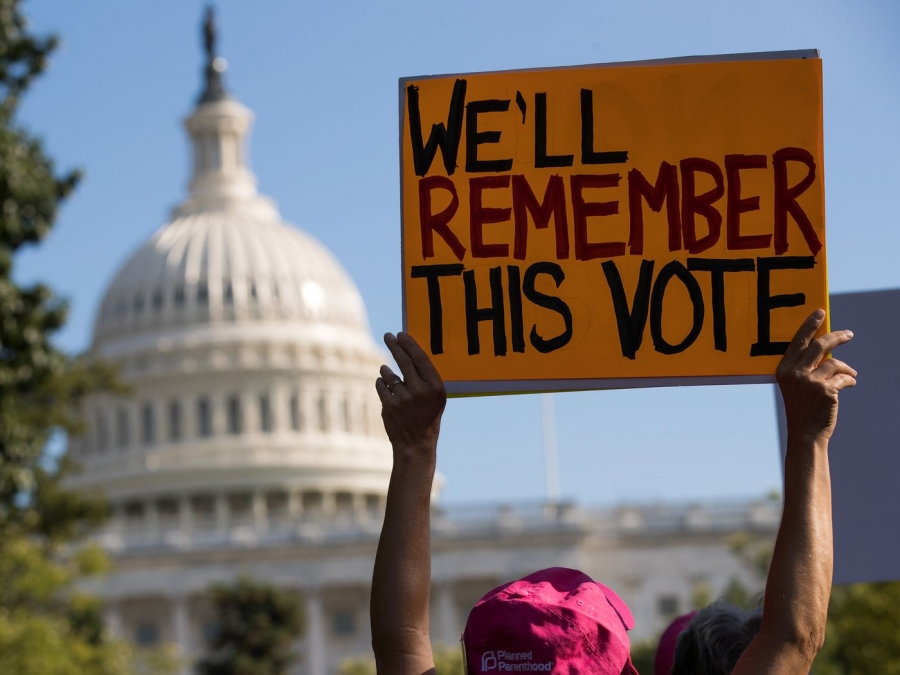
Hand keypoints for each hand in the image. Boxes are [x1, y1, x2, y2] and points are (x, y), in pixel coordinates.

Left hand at [376, 332, 446, 458]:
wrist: (416, 443)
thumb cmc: (427, 416)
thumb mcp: (436, 397)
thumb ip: (426, 377)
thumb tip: (410, 351)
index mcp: (435, 387)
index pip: (421, 359)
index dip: (410, 345)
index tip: (401, 335)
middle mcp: (420, 391)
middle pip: (404, 361)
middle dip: (394, 345)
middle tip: (388, 336)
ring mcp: (404, 399)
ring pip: (389, 374)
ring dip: (386, 370)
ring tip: (386, 370)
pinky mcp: (390, 406)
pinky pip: (381, 386)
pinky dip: (381, 383)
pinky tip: (384, 384)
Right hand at [777, 309, 856, 444]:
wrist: (805, 433)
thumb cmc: (802, 408)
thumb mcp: (797, 385)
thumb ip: (806, 367)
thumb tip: (827, 349)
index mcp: (783, 370)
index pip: (797, 341)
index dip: (809, 325)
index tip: (820, 313)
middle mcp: (794, 373)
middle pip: (818, 345)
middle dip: (836, 337)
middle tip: (849, 334)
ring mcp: (809, 381)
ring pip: (835, 362)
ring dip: (847, 367)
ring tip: (852, 374)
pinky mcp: (826, 390)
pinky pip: (844, 377)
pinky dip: (850, 379)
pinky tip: (851, 384)